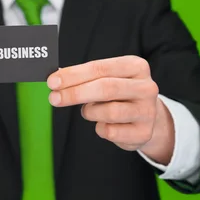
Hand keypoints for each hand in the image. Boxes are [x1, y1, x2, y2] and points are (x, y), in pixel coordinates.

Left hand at [47, 56, 174, 164]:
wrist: (146, 116)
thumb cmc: (119, 93)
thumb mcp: (106, 78)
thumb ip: (84, 77)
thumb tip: (55, 79)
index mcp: (136, 66)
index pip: (100, 68)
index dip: (74, 75)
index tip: (52, 82)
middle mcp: (146, 87)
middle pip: (105, 88)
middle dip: (75, 93)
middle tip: (54, 98)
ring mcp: (147, 111)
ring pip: (108, 112)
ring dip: (90, 112)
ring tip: (89, 111)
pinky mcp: (144, 133)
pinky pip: (110, 132)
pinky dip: (100, 128)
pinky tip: (104, 124)